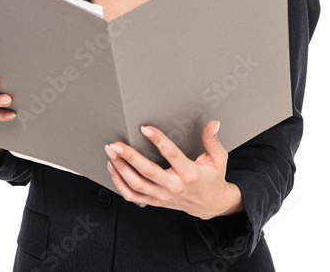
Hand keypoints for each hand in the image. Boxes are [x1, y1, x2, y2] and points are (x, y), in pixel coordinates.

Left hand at [104, 120, 242, 219]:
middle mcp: (174, 186)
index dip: (158, 140)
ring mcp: (163, 195)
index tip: (145, 128)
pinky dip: (120, 184)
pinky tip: (113, 170)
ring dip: (121, 169)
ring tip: (111, 154)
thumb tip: (212, 124)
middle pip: (148, 171)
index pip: (171, 154)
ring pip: (137, 184)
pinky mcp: (156, 201)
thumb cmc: (213, 179)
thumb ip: (212, 141)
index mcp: (190, 173)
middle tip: (116, 144)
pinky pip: (134, 196)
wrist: (211, 205)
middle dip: (129, 157)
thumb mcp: (218, 159)